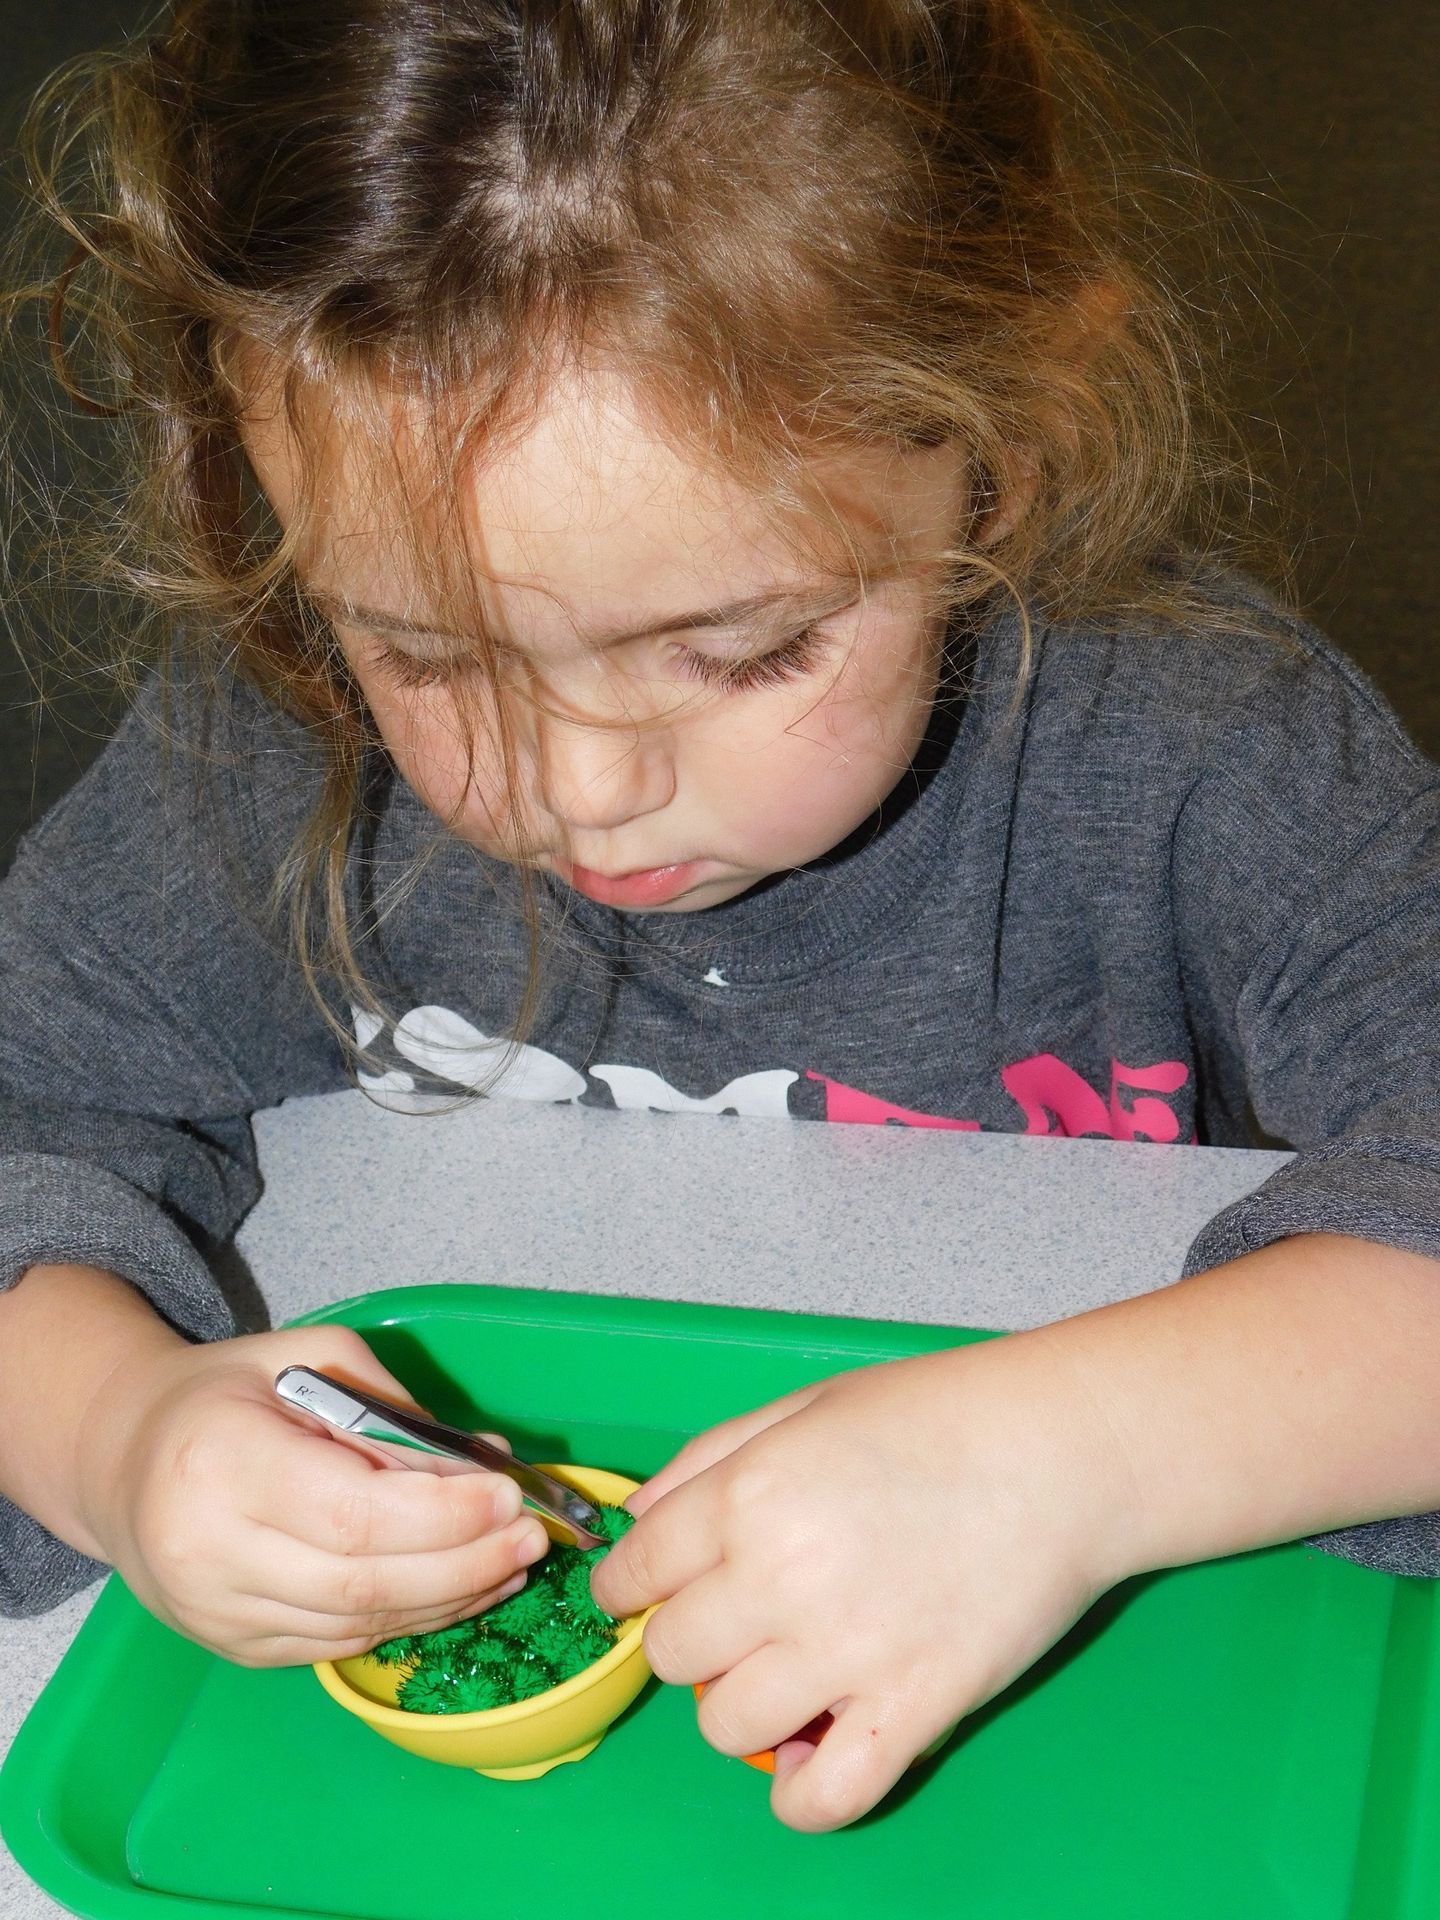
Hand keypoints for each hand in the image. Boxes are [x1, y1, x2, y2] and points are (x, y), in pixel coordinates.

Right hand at [77, 1323, 549, 1664]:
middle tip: (532, 1536)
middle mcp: (207, 1551)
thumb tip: (482, 1463)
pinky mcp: (234, 1646)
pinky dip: (410, 1618)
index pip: (352, 1513)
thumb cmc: (225, 1394)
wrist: (122, 1458)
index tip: (509, 1494)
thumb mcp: (307, 1359)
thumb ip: (390, 1410)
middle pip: (362, 1581)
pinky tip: (460, 1589)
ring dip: (450, 1599)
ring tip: (512, 1563)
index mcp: (220, 1463)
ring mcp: (215, 1612)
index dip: (442, 1516)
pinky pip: (340, 1643)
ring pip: (358, 1624)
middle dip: (464, 1563)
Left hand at [591, 1333, 1138, 1830]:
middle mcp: (780, 1577)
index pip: (635, 1574)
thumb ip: (706, 1459)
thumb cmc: (933, 1415)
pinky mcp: (913, 1706)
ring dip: (742, 1707)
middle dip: (692, 1640)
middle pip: (673, 1655)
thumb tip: (638, 1523)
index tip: (650, 1592)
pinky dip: (802, 1792)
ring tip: (787, 1672)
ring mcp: (846, 1651)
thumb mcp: (802, 1407)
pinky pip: (823, 1796)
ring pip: (725, 1727)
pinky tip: (814, 1752)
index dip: (632, 1587)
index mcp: (747, 1495)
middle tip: (740, 1619)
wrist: (1057, 1450)